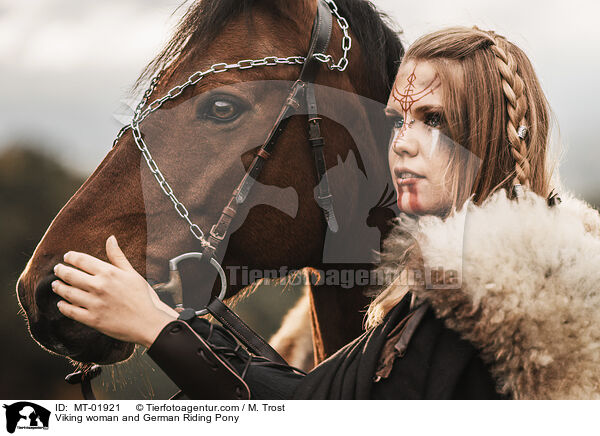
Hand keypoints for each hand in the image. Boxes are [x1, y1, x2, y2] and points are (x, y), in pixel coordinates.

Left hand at [52, 235, 177, 347]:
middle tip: (57, 269)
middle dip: (60, 271)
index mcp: (108, 272)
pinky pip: (71, 312)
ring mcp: (94, 303)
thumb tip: (110, 238)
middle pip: (70, 275)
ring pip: (68, 293)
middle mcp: (99, 286)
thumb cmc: (142, 297)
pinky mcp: (92, 319)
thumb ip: (117, 256)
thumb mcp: (132, 273)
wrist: (148, 322)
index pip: (82, 260)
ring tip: (56, 285)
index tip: (67, 257)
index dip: (71, 257)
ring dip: (59, 288)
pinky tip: (61, 304)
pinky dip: (63, 307)